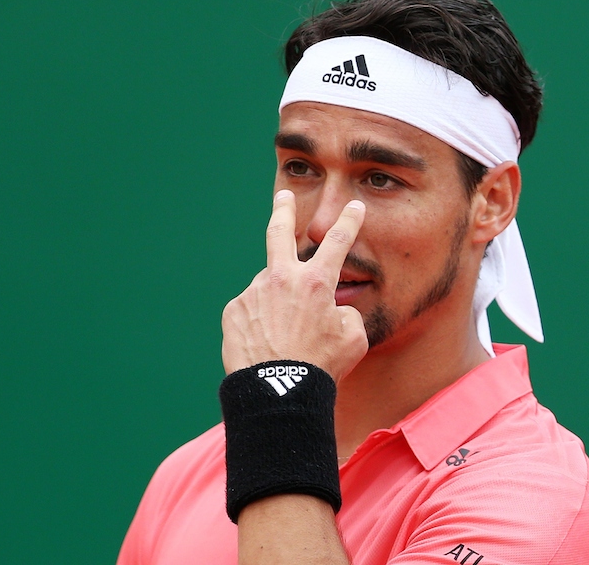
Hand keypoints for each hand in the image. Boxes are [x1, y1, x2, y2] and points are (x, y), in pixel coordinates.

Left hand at [221, 189, 368, 381]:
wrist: (278, 392)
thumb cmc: (320, 368)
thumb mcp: (352, 339)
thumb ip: (345, 314)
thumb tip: (331, 308)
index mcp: (316, 283)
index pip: (337, 242)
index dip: (349, 221)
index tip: (354, 207)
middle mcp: (282, 279)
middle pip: (280, 232)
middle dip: (284, 210)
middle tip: (283, 197)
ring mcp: (254, 293)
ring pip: (268, 290)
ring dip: (276, 306)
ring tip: (284, 339)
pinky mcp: (234, 310)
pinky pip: (251, 311)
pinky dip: (259, 323)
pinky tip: (266, 345)